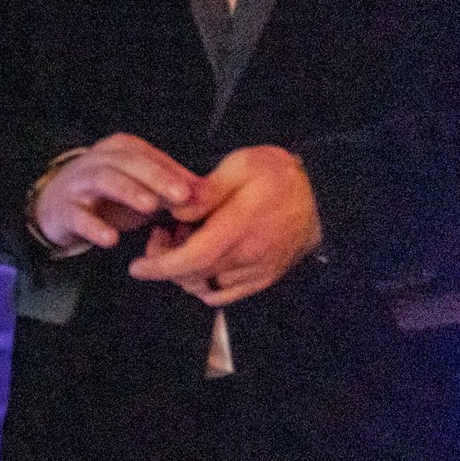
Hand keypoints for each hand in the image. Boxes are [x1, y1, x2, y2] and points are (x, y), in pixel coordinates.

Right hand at [32, 133, 200, 252]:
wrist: (58, 205)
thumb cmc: (110, 195)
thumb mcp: (142, 187)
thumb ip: (172, 188)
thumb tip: (207, 194)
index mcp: (120, 150)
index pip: (149, 155)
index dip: (173, 171)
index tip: (196, 191)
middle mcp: (99, 160)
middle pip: (129, 163)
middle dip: (157, 177)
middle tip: (181, 195)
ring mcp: (79, 183)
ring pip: (104, 180)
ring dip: (128, 191)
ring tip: (150, 206)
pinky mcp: (64, 209)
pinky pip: (78, 216)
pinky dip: (93, 226)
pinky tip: (110, 239)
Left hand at [129, 145, 322, 306]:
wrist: (322, 196)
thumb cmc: (279, 176)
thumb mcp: (242, 165)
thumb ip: (207, 190)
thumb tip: (176, 207)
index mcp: (241, 227)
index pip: (194, 259)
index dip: (161, 266)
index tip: (137, 267)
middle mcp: (249, 257)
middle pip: (193, 277)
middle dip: (167, 262)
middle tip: (162, 233)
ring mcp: (257, 273)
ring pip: (205, 288)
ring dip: (185, 272)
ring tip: (185, 240)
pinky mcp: (263, 279)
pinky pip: (223, 295)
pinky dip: (203, 284)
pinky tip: (202, 258)